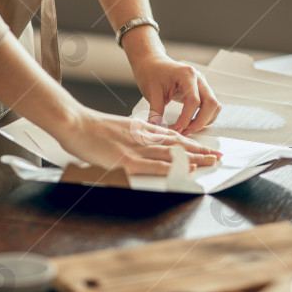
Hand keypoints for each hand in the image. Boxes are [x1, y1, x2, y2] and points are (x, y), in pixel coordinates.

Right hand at [58, 109, 221, 175]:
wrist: (74, 123)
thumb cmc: (88, 129)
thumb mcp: (115, 129)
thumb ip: (129, 136)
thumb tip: (135, 145)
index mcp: (139, 129)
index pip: (171, 135)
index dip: (189, 142)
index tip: (203, 147)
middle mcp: (143, 137)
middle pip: (177, 143)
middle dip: (199, 150)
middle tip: (217, 156)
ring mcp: (136, 149)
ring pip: (172, 153)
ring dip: (193, 158)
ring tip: (211, 162)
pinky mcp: (127, 160)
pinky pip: (155, 164)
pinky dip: (173, 167)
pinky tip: (186, 168)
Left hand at [131, 53, 221, 135]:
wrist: (151, 63)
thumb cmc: (151, 72)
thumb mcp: (151, 92)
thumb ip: (155, 111)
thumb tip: (155, 128)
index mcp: (187, 75)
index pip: (194, 101)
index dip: (186, 118)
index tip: (177, 130)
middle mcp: (198, 78)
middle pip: (211, 103)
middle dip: (200, 122)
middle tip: (185, 132)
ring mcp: (202, 84)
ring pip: (214, 106)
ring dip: (204, 120)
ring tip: (188, 129)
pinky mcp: (201, 90)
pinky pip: (210, 106)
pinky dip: (205, 117)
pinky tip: (192, 123)